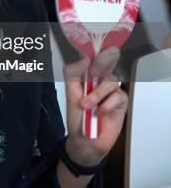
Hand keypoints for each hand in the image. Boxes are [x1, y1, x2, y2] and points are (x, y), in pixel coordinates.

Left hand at [62, 47, 126, 165]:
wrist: (85, 140)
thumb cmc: (77, 117)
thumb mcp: (70, 94)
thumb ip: (73, 74)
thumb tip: (84, 57)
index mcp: (86, 75)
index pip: (93, 55)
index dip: (95, 49)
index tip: (92, 49)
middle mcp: (100, 79)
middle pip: (108, 60)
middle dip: (103, 61)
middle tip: (95, 70)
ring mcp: (111, 90)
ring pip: (111, 80)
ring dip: (97, 94)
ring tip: (86, 106)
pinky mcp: (121, 102)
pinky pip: (118, 96)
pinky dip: (106, 105)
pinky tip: (99, 113)